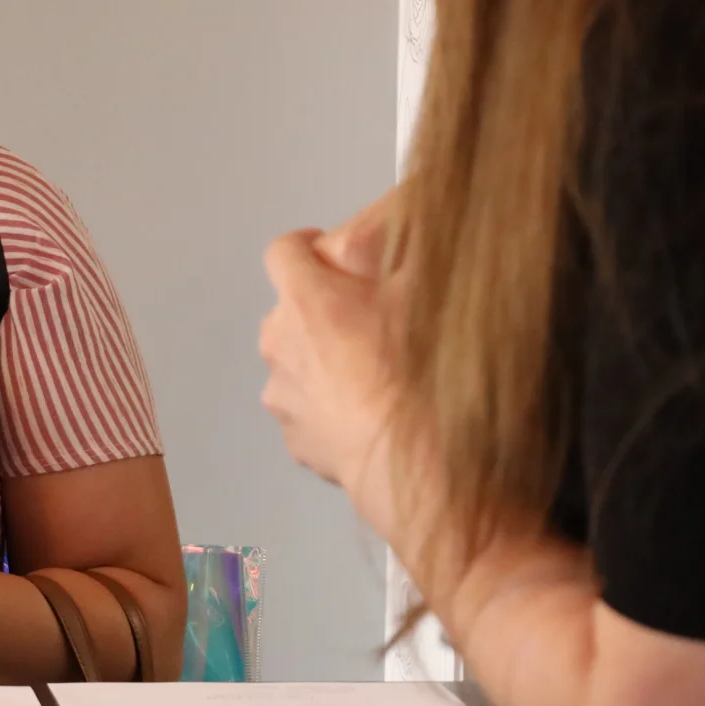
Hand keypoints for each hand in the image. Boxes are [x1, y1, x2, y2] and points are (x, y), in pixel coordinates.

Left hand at [260, 192, 405, 537]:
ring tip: (369, 376)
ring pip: (294, 364)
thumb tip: (410, 242)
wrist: (418, 463)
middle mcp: (279, 343)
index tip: (328, 256)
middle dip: (320, 311)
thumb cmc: (420, 374)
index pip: (283, 251)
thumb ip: (406, 260)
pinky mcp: (294, 441)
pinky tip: (366, 416)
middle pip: (288, 311)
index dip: (306, 247)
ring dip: (320, 362)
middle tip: (366, 321)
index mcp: (305, 299)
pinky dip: (326, 407)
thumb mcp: (426, 295)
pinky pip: (306, 410)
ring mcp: (282, 396)